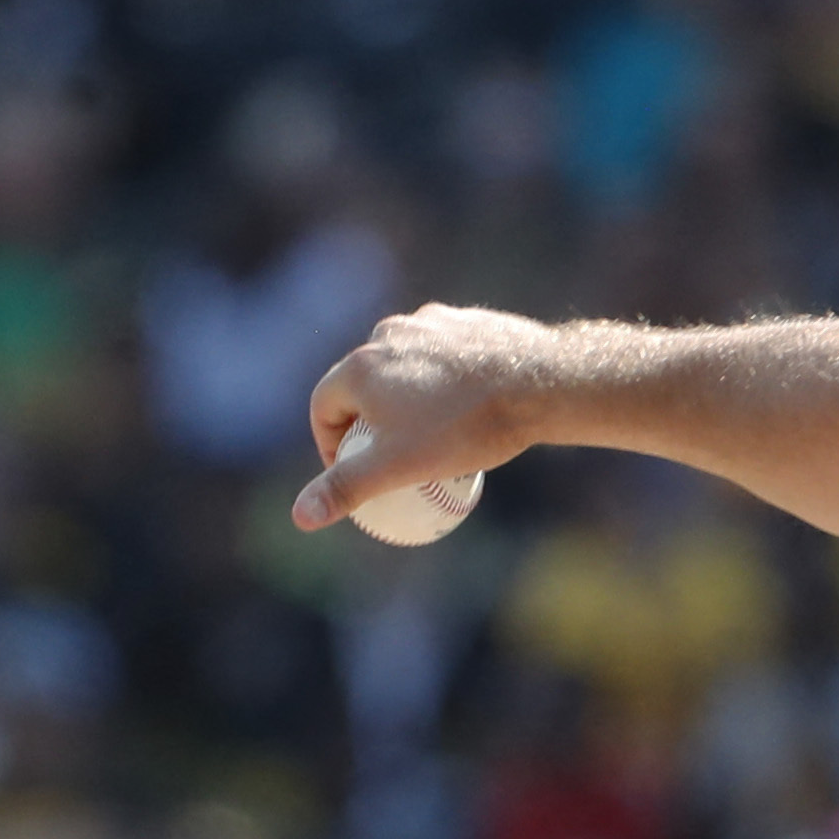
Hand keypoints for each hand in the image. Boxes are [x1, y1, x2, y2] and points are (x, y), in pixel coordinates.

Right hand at [295, 304, 558, 531]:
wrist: (539, 381)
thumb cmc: (464, 427)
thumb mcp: (398, 466)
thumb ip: (347, 488)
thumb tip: (300, 517)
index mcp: (358, 366)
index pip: (322, 407)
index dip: (328, 443)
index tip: (353, 471)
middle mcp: (386, 335)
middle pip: (360, 385)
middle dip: (367, 422)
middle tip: (392, 460)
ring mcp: (427, 324)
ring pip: (403, 369)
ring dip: (404, 400)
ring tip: (433, 437)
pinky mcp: (463, 322)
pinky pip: (441, 358)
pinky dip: (442, 382)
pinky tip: (467, 409)